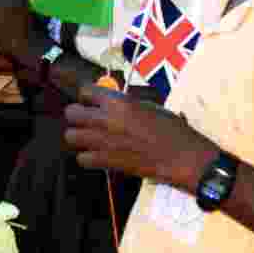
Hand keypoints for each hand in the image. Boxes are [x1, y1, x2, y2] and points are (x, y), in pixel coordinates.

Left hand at [64, 85, 218, 190]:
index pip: (85, 91)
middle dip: (77, 114)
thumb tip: (109, 103)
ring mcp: (104, 141)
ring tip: (89, 137)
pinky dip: (87, 157)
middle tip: (86, 119)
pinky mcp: (106, 161)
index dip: (88, 96)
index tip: (91, 101)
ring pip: (71, 136)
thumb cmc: (172, 129)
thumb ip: (125, 104)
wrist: (182, 157)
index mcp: (119, 102)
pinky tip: (97, 155)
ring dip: (78, 136)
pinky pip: (82, 158)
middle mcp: (107, 119)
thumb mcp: (149, 106)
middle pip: (71, 113)